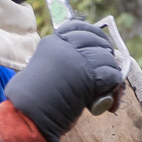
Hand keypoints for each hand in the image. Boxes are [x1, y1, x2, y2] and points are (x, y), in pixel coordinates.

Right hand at [4, 19, 125, 141]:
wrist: (29, 114)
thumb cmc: (32, 99)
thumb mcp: (45, 70)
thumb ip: (62, 62)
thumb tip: (88, 64)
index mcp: (53, 42)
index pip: (79, 26)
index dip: (94, 34)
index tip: (100, 43)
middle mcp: (66, 46)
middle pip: (97, 40)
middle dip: (105, 53)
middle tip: (107, 66)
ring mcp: (77, 59)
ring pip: (107, 58)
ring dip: (110, 72)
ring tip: (105, 86)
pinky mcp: (88, 75)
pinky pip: (111, 74)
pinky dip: (113, 84)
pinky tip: (106, 94)